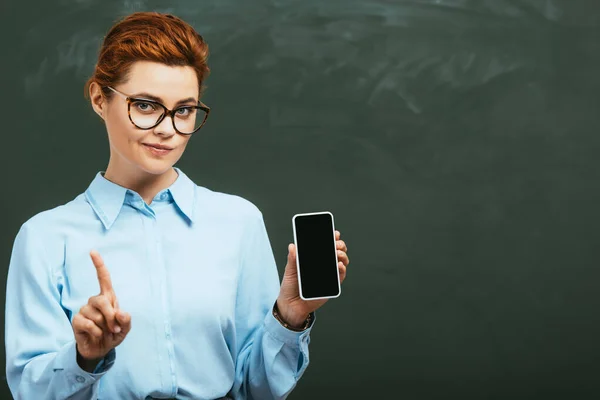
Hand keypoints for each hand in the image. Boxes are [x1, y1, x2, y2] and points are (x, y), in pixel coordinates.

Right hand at [72, 250, 130, 369]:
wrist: (100, 350)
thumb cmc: (112, 335)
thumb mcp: (125, 329)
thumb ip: (126, 321)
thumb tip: (121, 312)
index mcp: (108, 298)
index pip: (103, 277)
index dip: (98, 264)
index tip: (93, 251)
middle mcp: (94, 301)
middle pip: (102, 300)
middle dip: (111, 316)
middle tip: (114, 328)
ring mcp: (84, 310)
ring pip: (96, 315)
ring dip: (104, 327)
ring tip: (103, 332)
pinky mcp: (76, 320)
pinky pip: (88, 324)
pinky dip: (96, 332)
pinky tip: (95, 335)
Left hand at [276, 230, 348, 328]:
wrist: (291, 306)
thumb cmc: (290, 287)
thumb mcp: (290, 271)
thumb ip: (292, 259)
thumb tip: (293, 246)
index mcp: (313, 259)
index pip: (324, 246)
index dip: (331, 238)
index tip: (334, 233)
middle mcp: (322, 265)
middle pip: (336, 251)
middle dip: (339, 245)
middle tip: (336, 243)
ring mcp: (328, 275)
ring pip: (341, 262)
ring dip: (342, 255)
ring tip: (338, 253)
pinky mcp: (331, 285)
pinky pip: (340, 276)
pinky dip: (341, 269)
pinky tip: (339, 265)